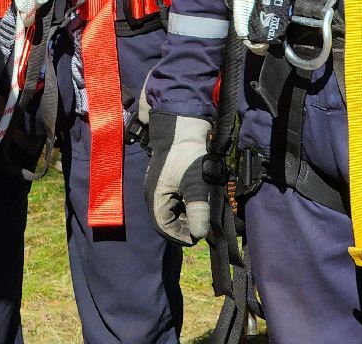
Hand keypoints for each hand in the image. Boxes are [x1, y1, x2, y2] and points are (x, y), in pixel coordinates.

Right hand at [144, 111, 213, 245]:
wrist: (183, 126)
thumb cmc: (186, 155)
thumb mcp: (195, 183)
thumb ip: (197, 209)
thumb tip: (200, 234)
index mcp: (156, 198)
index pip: (165, 228)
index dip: (182, 235)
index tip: (200, 235)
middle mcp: (157, 195)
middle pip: (170, 221)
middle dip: (187, 225)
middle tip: (205, 222)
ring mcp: (163, 188)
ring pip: (176, 211)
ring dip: (190, 214)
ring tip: (205, 210)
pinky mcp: (171, 181)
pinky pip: (179, 200)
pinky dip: (190, 203)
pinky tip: (201, 199)